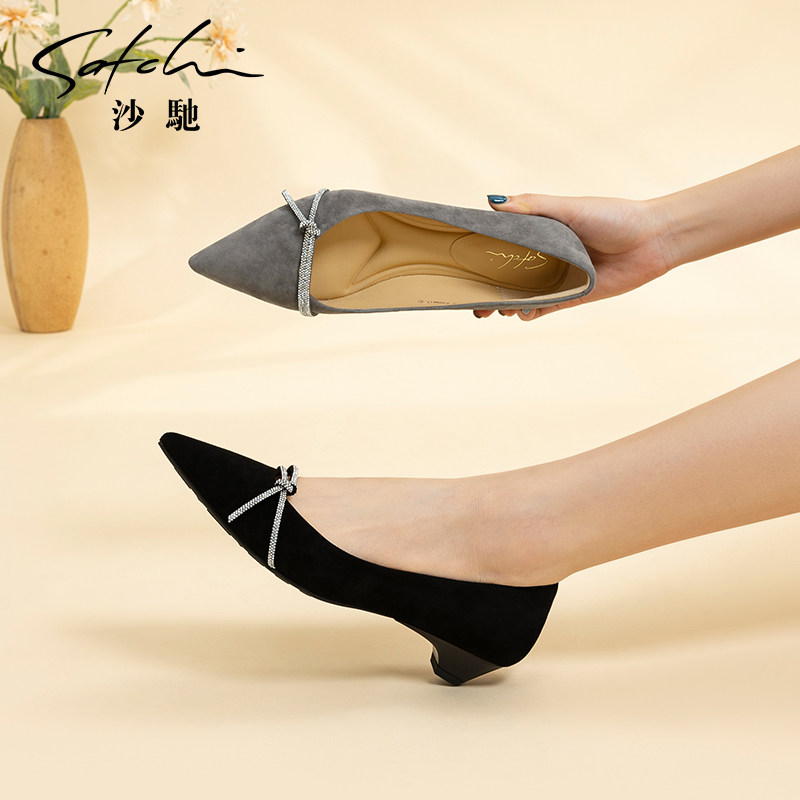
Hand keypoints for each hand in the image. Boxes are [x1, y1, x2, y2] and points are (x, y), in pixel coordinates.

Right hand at [476, 193, 675, 319]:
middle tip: (471, 298)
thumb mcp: (569, 208)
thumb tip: (493, 202)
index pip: (501, 245)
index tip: (460, 265)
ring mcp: (557, 278)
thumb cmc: (612, 216)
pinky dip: (529, 313)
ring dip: (505, 303)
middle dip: (486, 288)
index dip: (479, 256)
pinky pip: (544, 309)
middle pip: (506, 275)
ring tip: (494, 307)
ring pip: (521, 295)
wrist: (651, 240)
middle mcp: (545, 256)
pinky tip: (520, 313)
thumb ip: (532, 207)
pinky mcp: (572, 296)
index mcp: (539, 232)